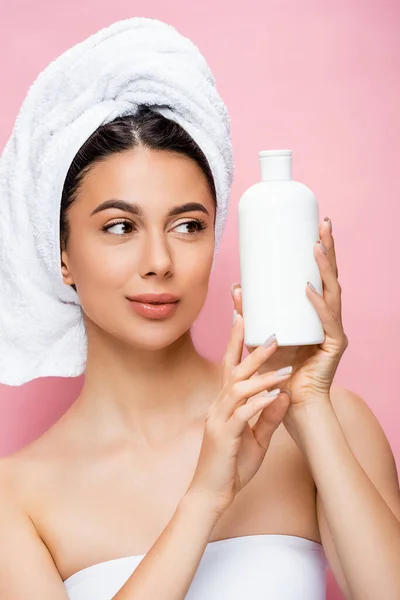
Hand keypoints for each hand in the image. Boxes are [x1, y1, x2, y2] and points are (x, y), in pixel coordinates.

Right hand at [187, 308, 290, 516]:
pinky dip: (260, 401)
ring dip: (262, 375)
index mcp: (223, 405)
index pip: (230, 368)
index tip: (244, 319)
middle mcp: (218, 407)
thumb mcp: (256, 439)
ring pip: (238, 388)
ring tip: (284, 364)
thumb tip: (283, 395)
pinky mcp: (223, 435)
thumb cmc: (231, 467)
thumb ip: (268, 418)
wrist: (210, 496)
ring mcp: (218, 420)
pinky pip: (243, 413)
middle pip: (233, 370)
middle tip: (273, 333)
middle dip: (251, 349)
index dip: (236, 343)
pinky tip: (277, 394)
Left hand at [231, 217, 347, 409]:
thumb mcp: (259, 335)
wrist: (288, 403)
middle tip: (323, 223)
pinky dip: (317, 305)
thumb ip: (249, 313)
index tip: (314, 224)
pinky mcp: (334, 346)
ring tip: (316, 246)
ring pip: (334, 292)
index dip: (321, 250)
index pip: (321, 274)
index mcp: (316, 311)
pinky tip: (308, 290)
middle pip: (332, 276)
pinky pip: (327, 322)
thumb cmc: (276, 369)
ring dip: (325, 268)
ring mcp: (333, 330)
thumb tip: (236, 286)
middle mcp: (328, 316)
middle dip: (329, 248)